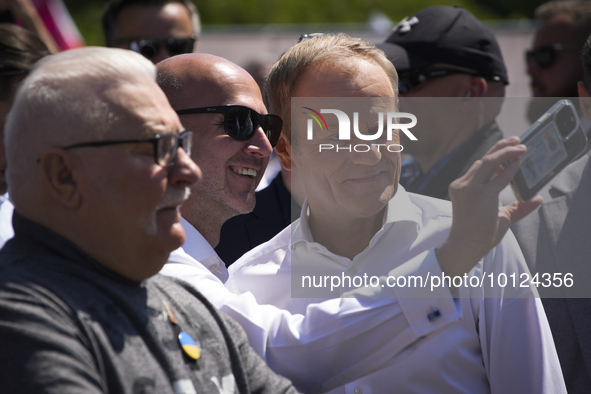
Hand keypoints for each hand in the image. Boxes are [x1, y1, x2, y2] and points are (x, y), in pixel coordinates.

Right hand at [436, 137, 542, 276]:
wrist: (466, 246)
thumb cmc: (479, 234)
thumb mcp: (500, 217)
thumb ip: (517, 207)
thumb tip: (536, 198)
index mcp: (462, 187)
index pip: (479, 166)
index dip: (495, 155)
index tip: (508, 149)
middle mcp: (463, 185)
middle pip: (483, 160)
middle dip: (501, 148)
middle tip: (516, 140)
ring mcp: (469, 188)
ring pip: (488, 162)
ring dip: (506, 152)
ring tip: (521, 147)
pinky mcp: (479, 194)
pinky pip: (498, 177)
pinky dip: (509, 169)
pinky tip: (519, 163)